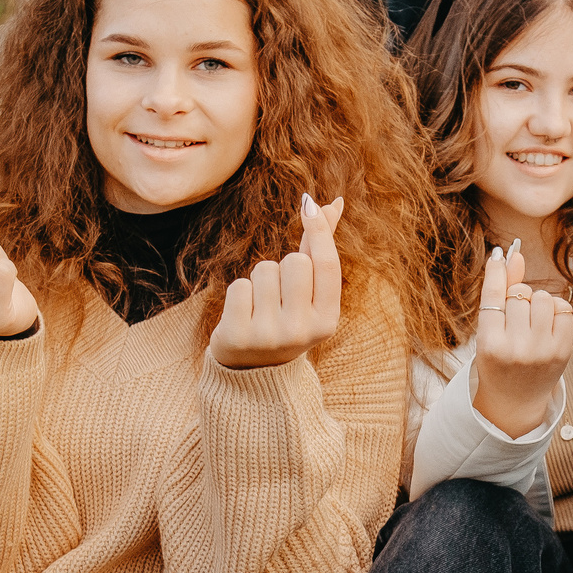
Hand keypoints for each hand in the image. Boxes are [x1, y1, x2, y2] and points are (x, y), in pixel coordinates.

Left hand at [211, 193, 343, 368]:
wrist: (254, 370)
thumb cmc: (288, 318)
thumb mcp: (311, 293)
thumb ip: (320, 249)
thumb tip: (334, 202)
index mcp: (327, 321)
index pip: (326, 264)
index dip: (318, 229)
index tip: (307, 203)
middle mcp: (302, 331)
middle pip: (294, 262)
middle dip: (284, 268)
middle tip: (280, 296)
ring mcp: (269, 335)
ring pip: (264, 271)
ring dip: (259, 281)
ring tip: (261, 307)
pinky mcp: (238, 336)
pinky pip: (239, 286)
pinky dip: (239, 293)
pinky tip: (244, 315)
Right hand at [470, 246, 572, 437]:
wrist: (515, 400)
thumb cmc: (498, 362)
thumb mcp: (488, 331)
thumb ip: (498, 293)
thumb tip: (511, 255)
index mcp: (489, 344)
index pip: (493, 295)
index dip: (496, 271)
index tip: (499, 255)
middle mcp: (516, 348)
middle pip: (520, 294)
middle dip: (517, 298)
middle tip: (514, 320)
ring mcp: (542, 351)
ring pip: (543, 297)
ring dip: (538, 302)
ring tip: (531, 322)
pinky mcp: (563, 351)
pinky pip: (564, 308)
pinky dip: (556, 311)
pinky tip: (547, 326)